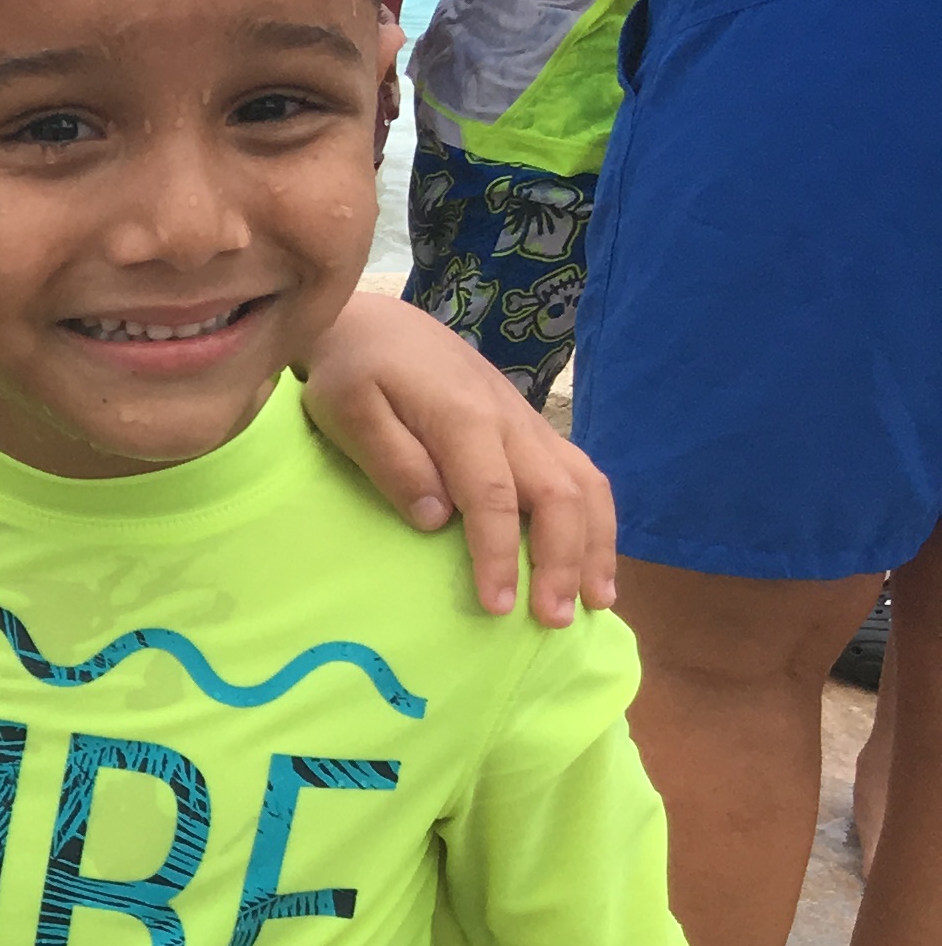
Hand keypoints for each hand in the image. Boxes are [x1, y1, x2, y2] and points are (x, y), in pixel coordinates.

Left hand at [301, 293, 616, 622]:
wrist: (377, 325)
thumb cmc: (353, 374)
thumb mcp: (348, 412)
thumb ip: (392, 462)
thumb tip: (437, 519)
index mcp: (462, 418)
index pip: (492, 496)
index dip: (499, 554)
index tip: (497, 606)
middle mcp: (509, 421)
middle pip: (558, 495)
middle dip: (563, 560)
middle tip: (554, 620)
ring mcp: (527, 423)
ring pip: (585, 484)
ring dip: (596, 544)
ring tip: (597, 601)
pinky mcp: (530, 429)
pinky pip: (581, 474)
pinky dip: (595, 520)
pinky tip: (593, 560)